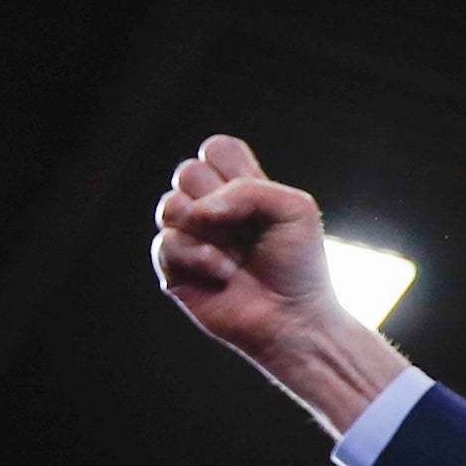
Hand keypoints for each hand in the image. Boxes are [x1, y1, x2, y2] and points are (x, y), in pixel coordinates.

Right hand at [152, 135, 405, 434]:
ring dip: (208, 230)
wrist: (295, 317)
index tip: (256, 192)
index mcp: (240, 189)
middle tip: (247, 229)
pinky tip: (224, 274)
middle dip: (220, 197)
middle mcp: (210, 209)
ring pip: (169, 205)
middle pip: (187, 171)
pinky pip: (166, 243)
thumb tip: (198, 209)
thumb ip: (250, 189)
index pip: (215, 148)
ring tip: (236, 255)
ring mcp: (190, 237)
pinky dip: (199, 257)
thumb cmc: (300, 264)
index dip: (228, 164)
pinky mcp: (174, 268)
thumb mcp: (296, 208)